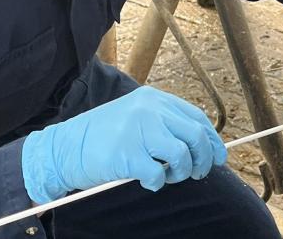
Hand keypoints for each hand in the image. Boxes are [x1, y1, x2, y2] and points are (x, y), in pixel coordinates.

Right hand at [21, 86, 226, 203]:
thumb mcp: (137, 117)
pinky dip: (157, 183)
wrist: (64, 146)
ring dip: (180, 173)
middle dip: (203, 159)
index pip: (197, 119)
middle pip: (194, 136)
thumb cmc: (104, 136)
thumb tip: (203, 146)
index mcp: (155, 100)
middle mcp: (149, 111)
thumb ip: (166, 124)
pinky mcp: (127, 155)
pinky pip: (157, 175)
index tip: (219, 157)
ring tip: (169, 177)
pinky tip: (146, 181)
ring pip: (181, 155)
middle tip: (196, 173)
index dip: (212, 141)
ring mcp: (138, 132)